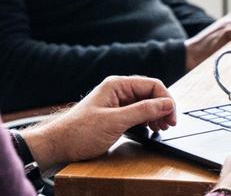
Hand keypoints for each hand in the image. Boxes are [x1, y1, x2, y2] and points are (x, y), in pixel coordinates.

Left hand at [19, 76, 176, 168]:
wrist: (58, 145)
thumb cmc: (80, 132)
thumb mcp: (115, 122)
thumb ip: (142, 111)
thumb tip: (166, 104)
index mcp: (117, 84)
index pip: (152, 85)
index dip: (166, 100)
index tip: (172, 118)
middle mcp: (118, 90)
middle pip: (150, 93)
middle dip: (162, 108)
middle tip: (168, 126)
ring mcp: (116, 102)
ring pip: (145, 104)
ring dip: (155, 115)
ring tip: (160, 128)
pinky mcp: (114, 115)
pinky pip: (137, 113)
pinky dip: (146, 121)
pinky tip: (149, 130)